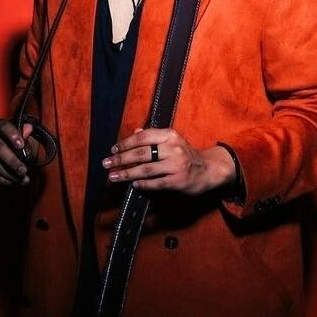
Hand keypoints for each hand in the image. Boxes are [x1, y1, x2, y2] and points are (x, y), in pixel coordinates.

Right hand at [0, 118, 35, 184]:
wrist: (10, 156)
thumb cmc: (20, 146)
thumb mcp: (27, 139)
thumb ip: (27, 134)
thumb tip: (27, 128)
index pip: (4, 127)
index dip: (12, 135)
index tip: (21, 146)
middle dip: (11, 160)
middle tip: (23, 170)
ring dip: (6, 172)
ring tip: (20, 179)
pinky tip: (9, 181)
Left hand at [102, 127, 235, 195]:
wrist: (209, 169)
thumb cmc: (186, 154)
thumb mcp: (172, 141)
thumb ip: (153, 137)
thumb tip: (134, 132)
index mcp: (170, 135)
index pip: (143, 137)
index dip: (125, 143)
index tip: (113, 150)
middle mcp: (173, 148)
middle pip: (141, 153)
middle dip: (121, 159)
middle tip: (106, 164)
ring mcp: (176, 165)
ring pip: (146, 169)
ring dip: (127, 173)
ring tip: (114, 176)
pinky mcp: (178, 180)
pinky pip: (155, 182)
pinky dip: (143, 184)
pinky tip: (134, 184)